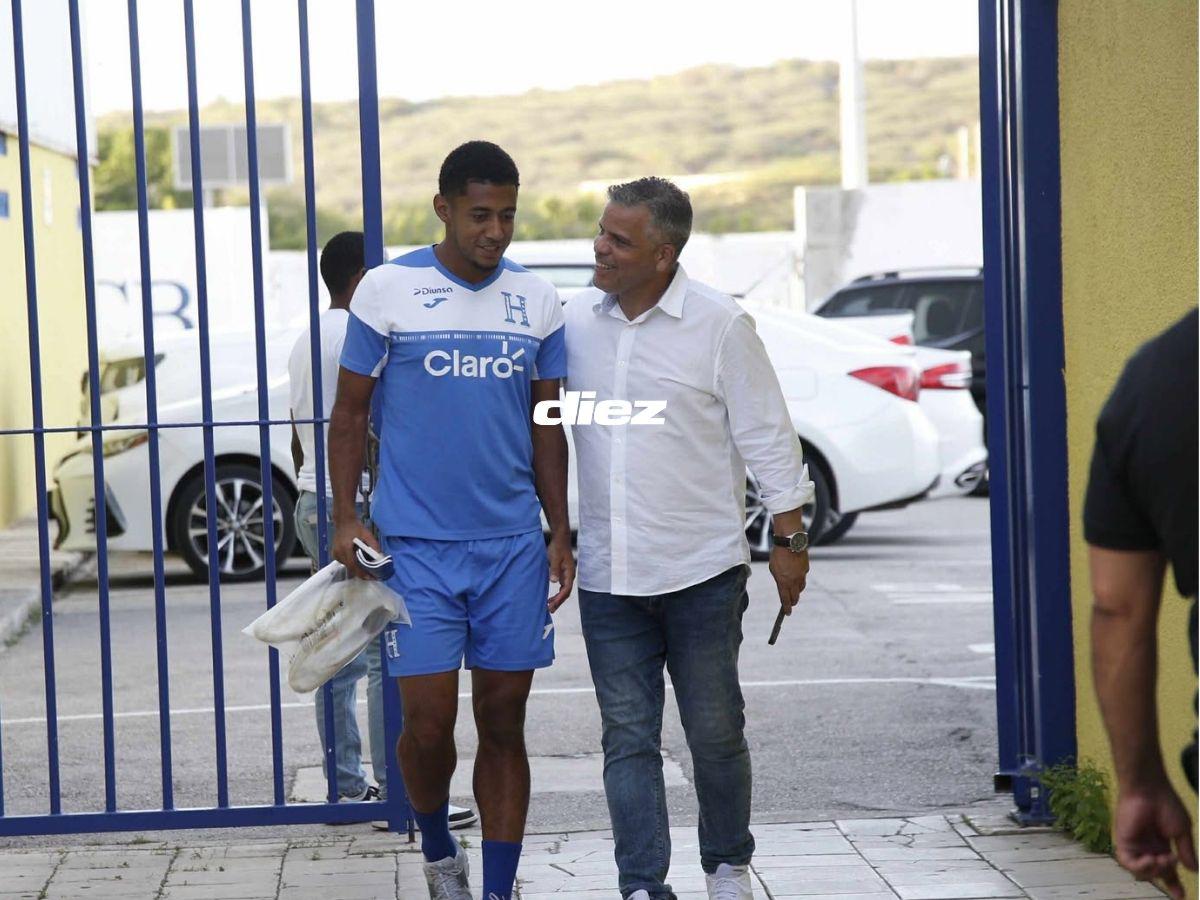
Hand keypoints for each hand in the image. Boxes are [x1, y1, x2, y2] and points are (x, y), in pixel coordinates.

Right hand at [332, 518, 380, 579]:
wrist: (344, 521)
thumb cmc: (356, 527)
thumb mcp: (367, 535)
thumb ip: (374, 546)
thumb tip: (379, 557)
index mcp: (345, 548)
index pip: (353, 565)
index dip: (362, 573)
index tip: (370, 577)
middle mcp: (338, 553)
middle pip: (350, 568)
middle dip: (361, 573)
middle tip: (371, 575)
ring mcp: (335, 554)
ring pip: (347, 566)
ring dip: (356, 568)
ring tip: (366, 569)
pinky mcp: (334, 554)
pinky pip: (345, 562)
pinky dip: (351, 563)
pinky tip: (358, 562)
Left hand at [546, 532, 575, 612]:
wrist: (560, 540)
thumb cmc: (558, 548)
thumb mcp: (555, 558)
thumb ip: (554, 569)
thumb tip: (554, 581)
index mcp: (569, 573)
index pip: (566, 589)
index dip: (559, 598)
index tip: (552, 604)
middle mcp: (569, 576)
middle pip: (566, 592)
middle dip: (558, 602)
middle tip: (550, 610)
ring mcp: (566, 575)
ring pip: (564, 591)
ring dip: (558, 599)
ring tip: (549, 607)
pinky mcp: (562, 574)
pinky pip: (561, 588)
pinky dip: (557, 594)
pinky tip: (550, 598)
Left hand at [768, 546, 808, 613]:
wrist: (790, 542)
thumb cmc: (778, 555)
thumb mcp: (773, 569)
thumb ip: (778, 579)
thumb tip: (783, 584)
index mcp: (783, 582)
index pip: (785, 600)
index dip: (786, 608)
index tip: (788, 613)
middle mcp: (794, 581)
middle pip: (795, 597)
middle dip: (793, 601)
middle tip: (791, 603)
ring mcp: (801, 575)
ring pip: (801, 588)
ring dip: (797, 591)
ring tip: (794, 590)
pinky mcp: (806, 569)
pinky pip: (803, 577)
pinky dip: (800, 578)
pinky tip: (797, 575)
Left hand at [1113, 782, 1196, 898]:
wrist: (1149, 789)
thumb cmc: (1167, 804)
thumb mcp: (1182, 831)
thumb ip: (1186, 851)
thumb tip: (1193, 870)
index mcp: (1162, 845)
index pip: (1168, 870)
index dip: (1174, 884)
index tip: (1181, 896)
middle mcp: (1147, 848)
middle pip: (1155, 873)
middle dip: (1166, 874)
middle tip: (1172, 861)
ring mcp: (1135, 845)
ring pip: (1141, 872)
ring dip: (1154, 870)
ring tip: (1162, 858)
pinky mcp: (1123, 841)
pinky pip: (1128, 863)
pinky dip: (1141, 866)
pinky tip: (1151, 859)